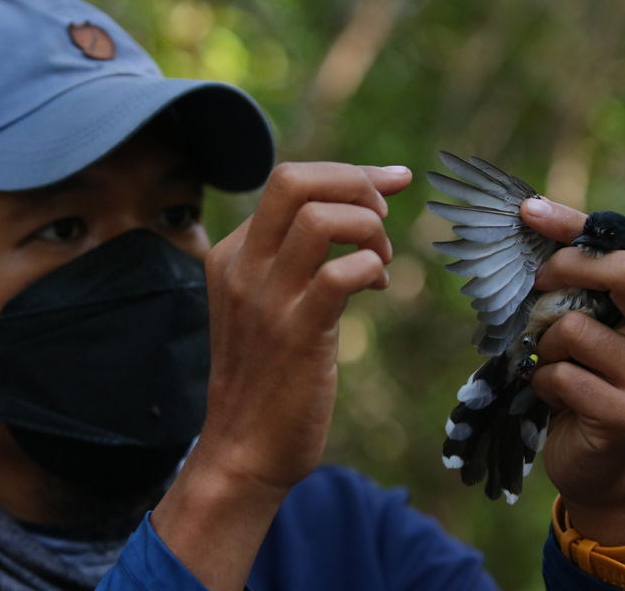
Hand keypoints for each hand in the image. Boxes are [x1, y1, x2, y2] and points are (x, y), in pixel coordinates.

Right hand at [151, 162, 410, 590]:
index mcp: (232, 254)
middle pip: (294, 180)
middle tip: (385, 213)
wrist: (241, 450)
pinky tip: (376, 287)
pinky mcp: (296, 334)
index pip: (287, 181)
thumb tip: (348, 218)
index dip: (348, 174)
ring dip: (369, 227)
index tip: (393, 181)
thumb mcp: (261, 305)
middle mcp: (242, 267)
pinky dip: (371, 268)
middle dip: (356, 182)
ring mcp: (265, 300)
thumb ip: (288, 261)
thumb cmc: (264, 375)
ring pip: (320, 219)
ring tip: (381, 257)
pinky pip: (339, 273)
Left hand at [521, 198, 624, 546]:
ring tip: (555, 365)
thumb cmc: (587, 379)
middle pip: (622, 272)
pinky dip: (542, 382)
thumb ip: (579, 282)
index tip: (528, 210)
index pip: (623, 247)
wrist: (599, 461)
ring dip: (546, 345)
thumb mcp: (590, 324)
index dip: (573, 225)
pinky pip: (560, 374)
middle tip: (536, 287)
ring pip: (574, 327)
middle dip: (563, 270)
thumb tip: (533, 220)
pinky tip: (557, 398)